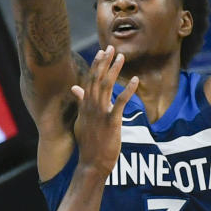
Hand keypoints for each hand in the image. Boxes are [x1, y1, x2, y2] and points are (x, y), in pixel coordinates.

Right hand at [71, 46, 137, 176]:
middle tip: (111, 47)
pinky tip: (135, 80)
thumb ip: (80, 103)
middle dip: (104, 62)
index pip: (89, 80)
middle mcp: (91, 107)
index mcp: (85, 106)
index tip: (102, 52)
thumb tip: (75, 88)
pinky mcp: (111, 122)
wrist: (91, 163)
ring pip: (107, 87)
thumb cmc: (89, 144)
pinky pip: (120, 102)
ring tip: (121, 57)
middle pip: (97, 79)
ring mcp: (100, 114)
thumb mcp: (82, 121)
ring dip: (114, 70)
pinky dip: (128, 90)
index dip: (96, 65)